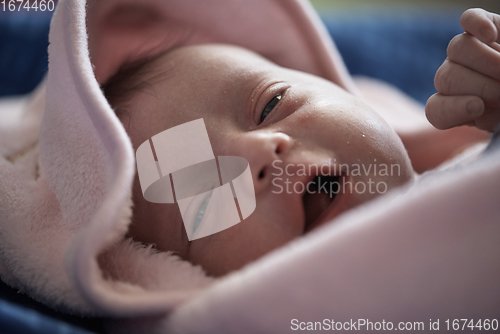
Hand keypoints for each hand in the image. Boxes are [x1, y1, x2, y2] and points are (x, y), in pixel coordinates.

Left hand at [426, 8, 499, 130]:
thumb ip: (491, 114)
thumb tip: (477, 105)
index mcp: (455, 107)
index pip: (436, 111)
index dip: (453, 109)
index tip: (477, 106)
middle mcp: (453, 78)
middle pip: (446, 78)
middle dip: (482, 86)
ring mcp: (465, 51)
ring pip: (457, 49)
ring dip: (485, 61)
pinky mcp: (481, 26)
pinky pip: (469, 20)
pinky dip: (478, 24)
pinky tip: (490, 34)